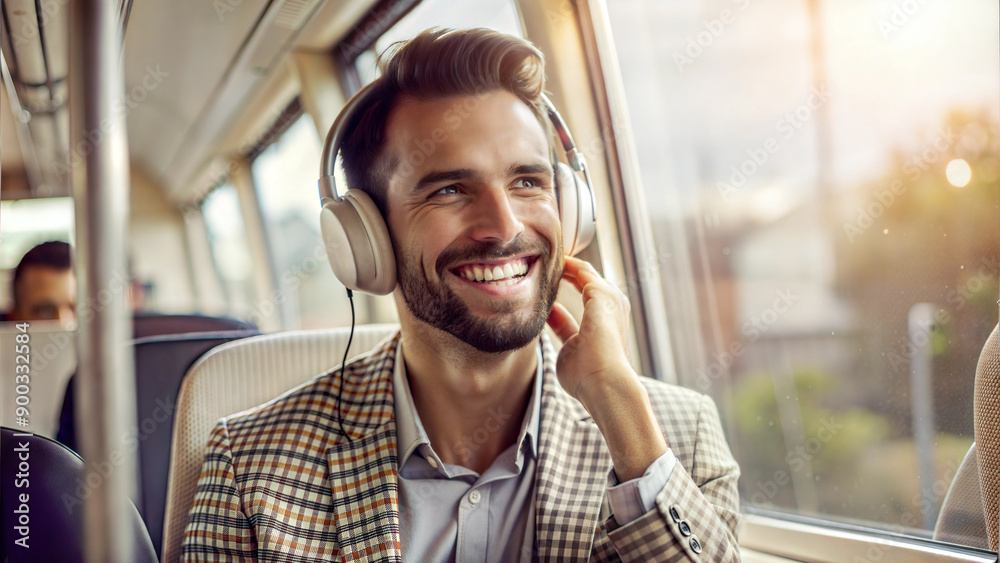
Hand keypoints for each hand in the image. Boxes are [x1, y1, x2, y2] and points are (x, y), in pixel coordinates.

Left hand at [547, 257, 667, 479]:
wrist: (605, 383)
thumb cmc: (587, 377)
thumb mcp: (569, 349)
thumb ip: (563, 329)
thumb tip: (549, 314)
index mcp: (606, 323)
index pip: (585, 300)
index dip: (567, 290)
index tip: (546, 284)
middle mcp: (612, 308)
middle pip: (588, 282)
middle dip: (567, 272)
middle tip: (544, 264)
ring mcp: (609, 300)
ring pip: (586, 273)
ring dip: (566, 264)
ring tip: (544, 256)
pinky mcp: (602, 293)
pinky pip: (582, 270)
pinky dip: (566, 264)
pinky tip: (548, 260)